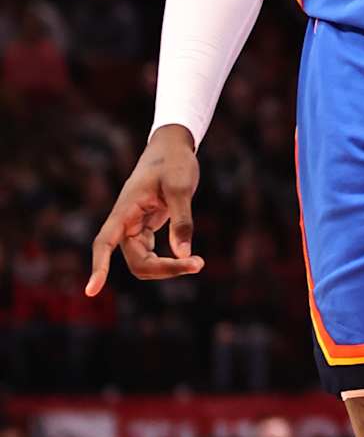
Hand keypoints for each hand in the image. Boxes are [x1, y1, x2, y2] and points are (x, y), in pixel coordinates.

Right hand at [87, 125, 203, 292]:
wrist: (172, 146)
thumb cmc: (174, 162)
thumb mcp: (181, 187)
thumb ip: (182, 220)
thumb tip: (184, 254)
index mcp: (125, 209)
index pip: (104, 242)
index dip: (98, 266)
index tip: (92, 291)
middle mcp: (125, 221)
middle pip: (136, 260)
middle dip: (163, 269)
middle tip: (198, 263)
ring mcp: (134, 226)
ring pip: (143, 260)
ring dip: (167, 267)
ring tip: (198, 262)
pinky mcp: (145, 227)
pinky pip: (150, 253)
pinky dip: (168, 260)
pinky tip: (188, 259)